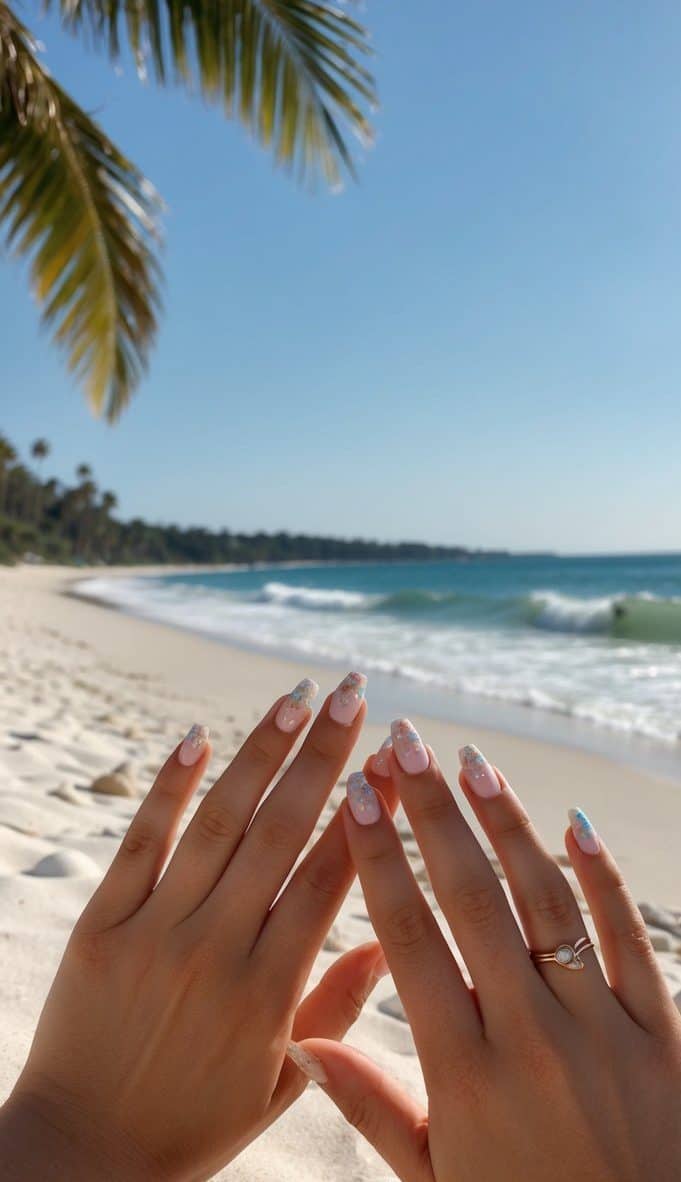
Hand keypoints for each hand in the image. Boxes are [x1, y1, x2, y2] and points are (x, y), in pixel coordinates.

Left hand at [0, 672, 391, 1180]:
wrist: (81, 1153)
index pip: (330, 878)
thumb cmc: (192, 1123)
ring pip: (218, 822)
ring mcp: (155, 930)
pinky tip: (196, 737)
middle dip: (323, 755)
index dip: (367, 812)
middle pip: (281, 830)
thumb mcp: (281, 1083)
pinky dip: (168, 788)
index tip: (394, 758)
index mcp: (269, 991)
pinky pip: (141, 842)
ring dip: (260, 752)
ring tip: (296, 698)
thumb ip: (336, 1009)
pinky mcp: (103, 924)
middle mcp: (216, 948)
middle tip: (353, 691)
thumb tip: (392, 942)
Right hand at [290, 722, 680, 1181]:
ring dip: (504, 823)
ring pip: (545, 900)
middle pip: (470, 898)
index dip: (378, 861)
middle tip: (403, 744)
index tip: (356, 798)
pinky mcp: (663, 1030)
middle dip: (430, 813)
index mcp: (466, 1072)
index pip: (409, 939)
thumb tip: (303, 1041)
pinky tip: (572, 821)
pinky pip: (629, 938)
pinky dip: (602, 876)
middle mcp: (532, 1034)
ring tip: (470, 760)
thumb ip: (372, 1107)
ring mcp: (603, 1027)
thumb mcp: (437, 1180)